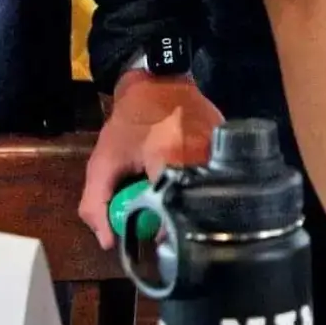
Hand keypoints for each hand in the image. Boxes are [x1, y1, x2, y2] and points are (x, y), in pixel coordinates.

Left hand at [78, 71, 224, 248]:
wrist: (158, 82)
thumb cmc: (129, 122)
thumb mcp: (102, 161)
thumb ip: (96, 204)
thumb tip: (110, 242)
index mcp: (171, 159)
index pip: (173, 214)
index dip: (163, 230)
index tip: (154, 233)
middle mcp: (204, 155)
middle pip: (196, 205)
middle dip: (179, 215)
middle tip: (166, 214)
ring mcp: (221, 148)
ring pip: (211, 191)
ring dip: (193, 198)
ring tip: (178, 191)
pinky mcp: (229, 144)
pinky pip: (219, 175)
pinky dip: (205, 181)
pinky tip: (192, 172)